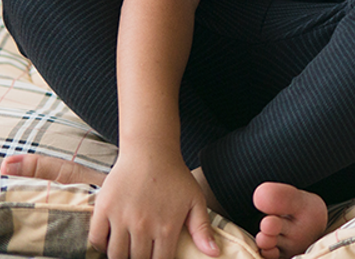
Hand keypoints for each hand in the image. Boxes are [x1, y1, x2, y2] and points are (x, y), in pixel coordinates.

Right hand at [90, 150, 218, 258]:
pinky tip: (110, 240)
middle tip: (141, 252)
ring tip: (126, 250)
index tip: (155, 257)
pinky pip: (96, 239)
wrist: (151, 150)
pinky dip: (100, 245)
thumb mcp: (195, 199)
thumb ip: (202, 228)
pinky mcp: (104, 208)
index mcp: (166, 228)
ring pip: (115, 256)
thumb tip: (215, 254)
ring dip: (120, 257)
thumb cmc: (175, 176)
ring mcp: (122, 218)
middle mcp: (143, 226)